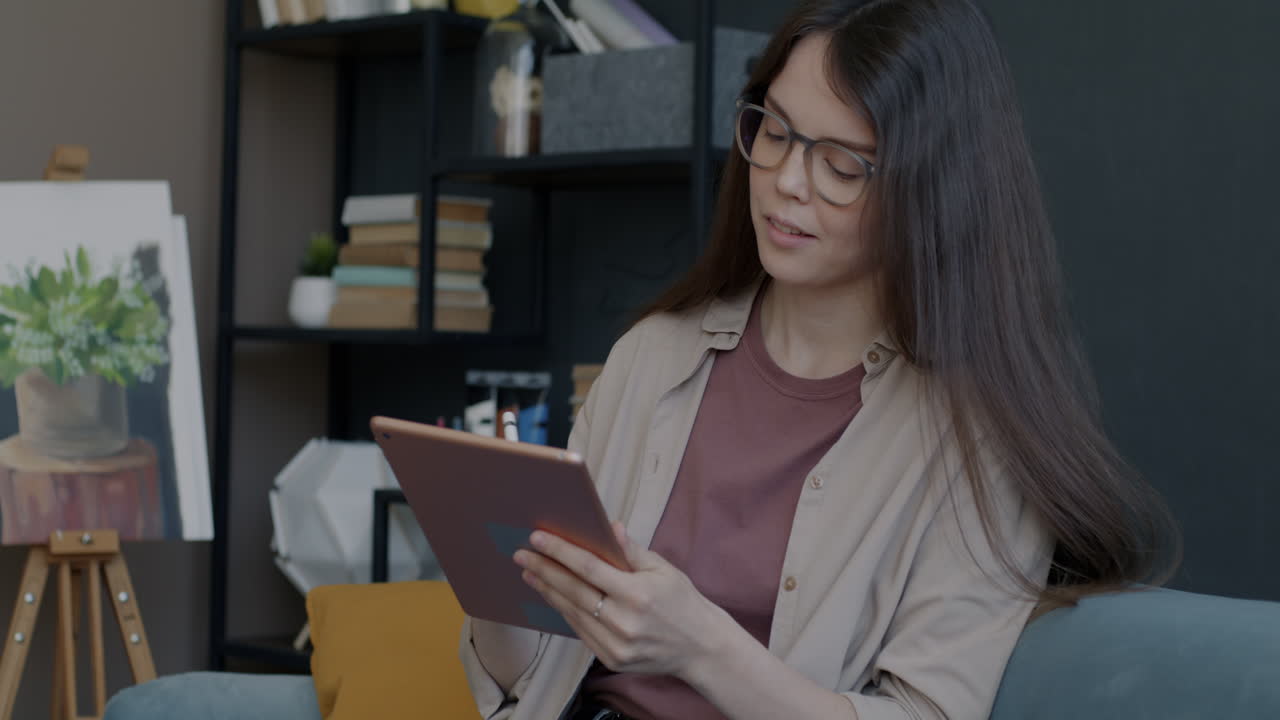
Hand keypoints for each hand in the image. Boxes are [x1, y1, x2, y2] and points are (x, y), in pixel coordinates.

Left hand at [514, 521, 731, 677]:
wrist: (700, 647)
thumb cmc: (682, 602)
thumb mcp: (663, 569)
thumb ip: (631, 551)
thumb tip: (610, 526)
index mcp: (637, 594)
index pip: (589, 568)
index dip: (560, 552)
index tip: (537, 538)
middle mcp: (624, 621)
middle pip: (573, 591)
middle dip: (544, 570)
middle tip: (522, 555)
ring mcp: (616, 644)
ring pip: (573, 613)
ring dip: (548, 592)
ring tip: (531, 574)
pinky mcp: (612, 659)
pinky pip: (581, 631)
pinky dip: (565, 612)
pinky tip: (554, 597)